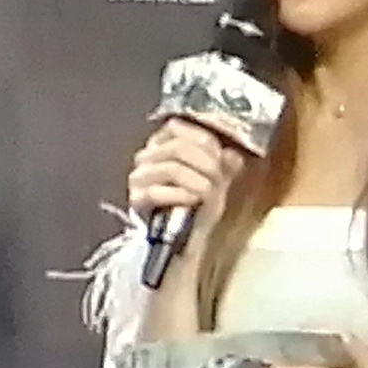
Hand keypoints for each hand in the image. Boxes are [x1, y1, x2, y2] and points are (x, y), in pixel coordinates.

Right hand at [127, 114, 258, 224]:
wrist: (187, 240)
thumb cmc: (200, 204)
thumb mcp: (218, 178)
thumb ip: (224, 162)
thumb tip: (231, 155)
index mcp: (161, 142)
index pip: (177, 127)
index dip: (204, 141)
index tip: (221, 158)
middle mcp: (145, 156)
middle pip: (177, 147)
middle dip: (206, 163)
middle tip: (218, 179)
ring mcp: (138, 177)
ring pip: (171, 167)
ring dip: (198, 180)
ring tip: (209, 193)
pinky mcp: (136, 199)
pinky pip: (159, 191)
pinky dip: (182, 195)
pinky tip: (193, 201)